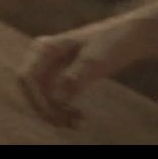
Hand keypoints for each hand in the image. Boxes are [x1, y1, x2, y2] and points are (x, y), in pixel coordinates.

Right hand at [17, 19, 139, 128]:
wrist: (130, 34)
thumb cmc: (113, 42)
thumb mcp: (95, 61)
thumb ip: (75, 78)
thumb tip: (57, 100)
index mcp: (45, 48)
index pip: (27, 77)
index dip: (36, 99)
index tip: (56, 116)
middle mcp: (42, 56)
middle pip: (31, 89)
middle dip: (45, 108)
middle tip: (68, 123)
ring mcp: (49, 65)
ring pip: (41, 94)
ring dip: (54, 111)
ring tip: (77, 122)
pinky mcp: (59, 73)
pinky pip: (52, 94)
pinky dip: (61, 107)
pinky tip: (78, 116)